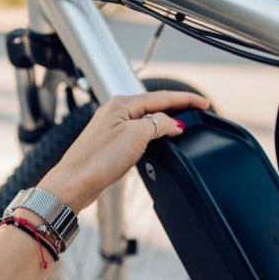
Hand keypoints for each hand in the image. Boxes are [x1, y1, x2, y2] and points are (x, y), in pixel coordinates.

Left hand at [38, 91, 209, 212]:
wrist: (74, 183)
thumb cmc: (97, 160)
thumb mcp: (136, 136)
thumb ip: (159, 124)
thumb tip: (174, 125)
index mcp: (122, 104)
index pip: (162, 97)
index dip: (186, 99)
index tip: (204, 102)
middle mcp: (116, 111)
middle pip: (155, 104)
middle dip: (177, 107)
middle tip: (198, 110)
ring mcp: (112, 127)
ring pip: (147, 118)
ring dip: (166, 120)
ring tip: (183, 123)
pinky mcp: (111, 143)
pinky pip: (139, 132)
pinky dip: (154, 133)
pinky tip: (159, 139)